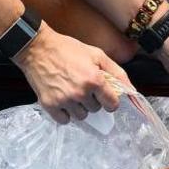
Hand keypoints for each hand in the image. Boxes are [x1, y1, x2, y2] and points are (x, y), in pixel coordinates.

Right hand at [14, 24, 130, 123]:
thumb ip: (116, 72)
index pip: (112, 104)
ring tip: (72, 91)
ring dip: (79, 107)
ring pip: (81, 116)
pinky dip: (65, 113)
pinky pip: (64, 120)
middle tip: (83, 85)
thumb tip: (131, 90)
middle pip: (95, 109)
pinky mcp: (49, 105)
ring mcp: (64, 100)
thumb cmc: (68, 49)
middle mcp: (80, 93)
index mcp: (94, 80)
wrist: (37, 48)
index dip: (109, 99)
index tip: (104, 94)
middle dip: (92, 99)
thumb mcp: (96, 54)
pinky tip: (63, 99)